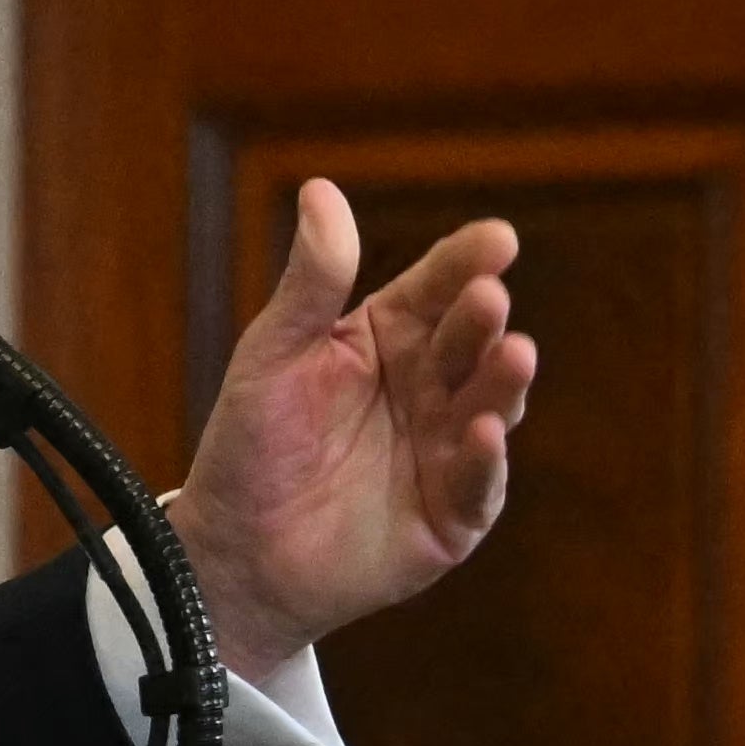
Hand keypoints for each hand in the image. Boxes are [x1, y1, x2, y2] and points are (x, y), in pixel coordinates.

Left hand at [168, 180, 528, 677]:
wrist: (233, 555)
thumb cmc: (250, 448)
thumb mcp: (273, 356)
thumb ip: (309, 283)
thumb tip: (322, 190)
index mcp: (389, 340)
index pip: (437, 289)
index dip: (466, 263)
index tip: (496, 239)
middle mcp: (430, 387)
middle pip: (467, 342)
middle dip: (481, 319)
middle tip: (486, 297)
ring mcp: (449, 447)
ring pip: (490, 404)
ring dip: (503, 381)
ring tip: (510, 352)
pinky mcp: (456, 512)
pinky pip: (480, 481)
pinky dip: (485, 457)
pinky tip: (483, 431)